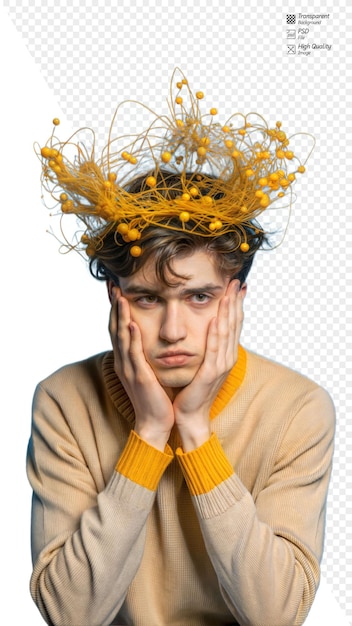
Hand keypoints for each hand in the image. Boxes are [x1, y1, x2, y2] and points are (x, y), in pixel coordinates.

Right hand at [109, 287, 174, 449]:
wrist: (155, 423)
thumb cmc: (154, 397)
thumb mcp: (147, 370)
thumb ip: (144, 353)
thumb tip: (147, 336)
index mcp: (126, 359)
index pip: (118, 328)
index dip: (116, 308)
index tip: (116, 289)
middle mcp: (123, 362)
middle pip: (114, 328)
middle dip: (114, 306)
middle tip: (112, 285)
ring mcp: (129, 369)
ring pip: (121, 338)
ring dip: (120, 316)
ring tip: (120, 297)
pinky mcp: (139, 378)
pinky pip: (134, 355)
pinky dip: (131, 339)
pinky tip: (131, 325)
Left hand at [173, 279, 243, 450]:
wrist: (189, 415)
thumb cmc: (193, 390)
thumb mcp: (203, 364)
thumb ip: (207, 346)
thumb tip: (207, 327)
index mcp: (225, 354)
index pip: (233, 324)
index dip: (236, 304)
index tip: (237, 285)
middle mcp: (227, 357)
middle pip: (234, 324)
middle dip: (235, 302)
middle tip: (236, 281)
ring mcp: (221, 365)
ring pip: (226, 333)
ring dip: (228, 311)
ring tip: (229, 293)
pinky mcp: (210, 373)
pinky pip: (214, 349)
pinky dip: (216, 333)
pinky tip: (216, 319)